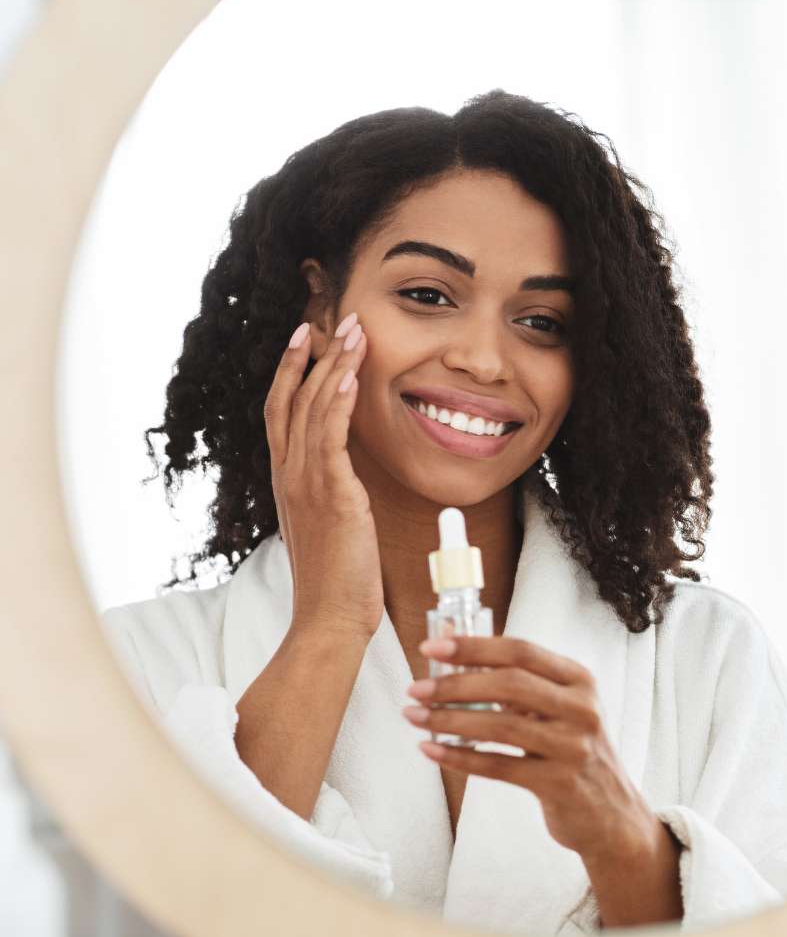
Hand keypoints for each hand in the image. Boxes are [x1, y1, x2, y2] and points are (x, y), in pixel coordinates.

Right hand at [264, 312, 383, 640]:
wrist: (328, 617)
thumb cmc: (336, 577)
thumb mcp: (329, 524)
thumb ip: (331, 491)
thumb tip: (346, 474)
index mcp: (287, 479)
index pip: (282, 412)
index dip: (290, 371)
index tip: (306, 339)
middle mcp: (289, 474)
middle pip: (293, 398)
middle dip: (316, 355)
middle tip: (339, 319)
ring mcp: (305, 482)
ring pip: (312, 408)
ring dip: (333, 365)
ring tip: (354, 331)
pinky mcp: (330, 493)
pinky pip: (329, 435)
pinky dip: (337, 401)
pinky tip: (349, 374)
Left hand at [403, 636, 659, 863]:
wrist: (610, 814)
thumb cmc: (572, 752)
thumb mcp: (558, 709)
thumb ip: (516, 682)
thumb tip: (454, 651)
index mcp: (578, 679)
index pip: (520, 651)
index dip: (474, 646)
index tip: (432, 647)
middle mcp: (581, 708)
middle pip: (509, 684)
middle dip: (454, 684)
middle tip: (416, 689)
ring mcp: (573, 747)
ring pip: (500, 726)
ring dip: (449, 720)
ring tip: (416, 717)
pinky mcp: (560, 783)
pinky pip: (499, 766)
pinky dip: (460, 757)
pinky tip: (432, 750)